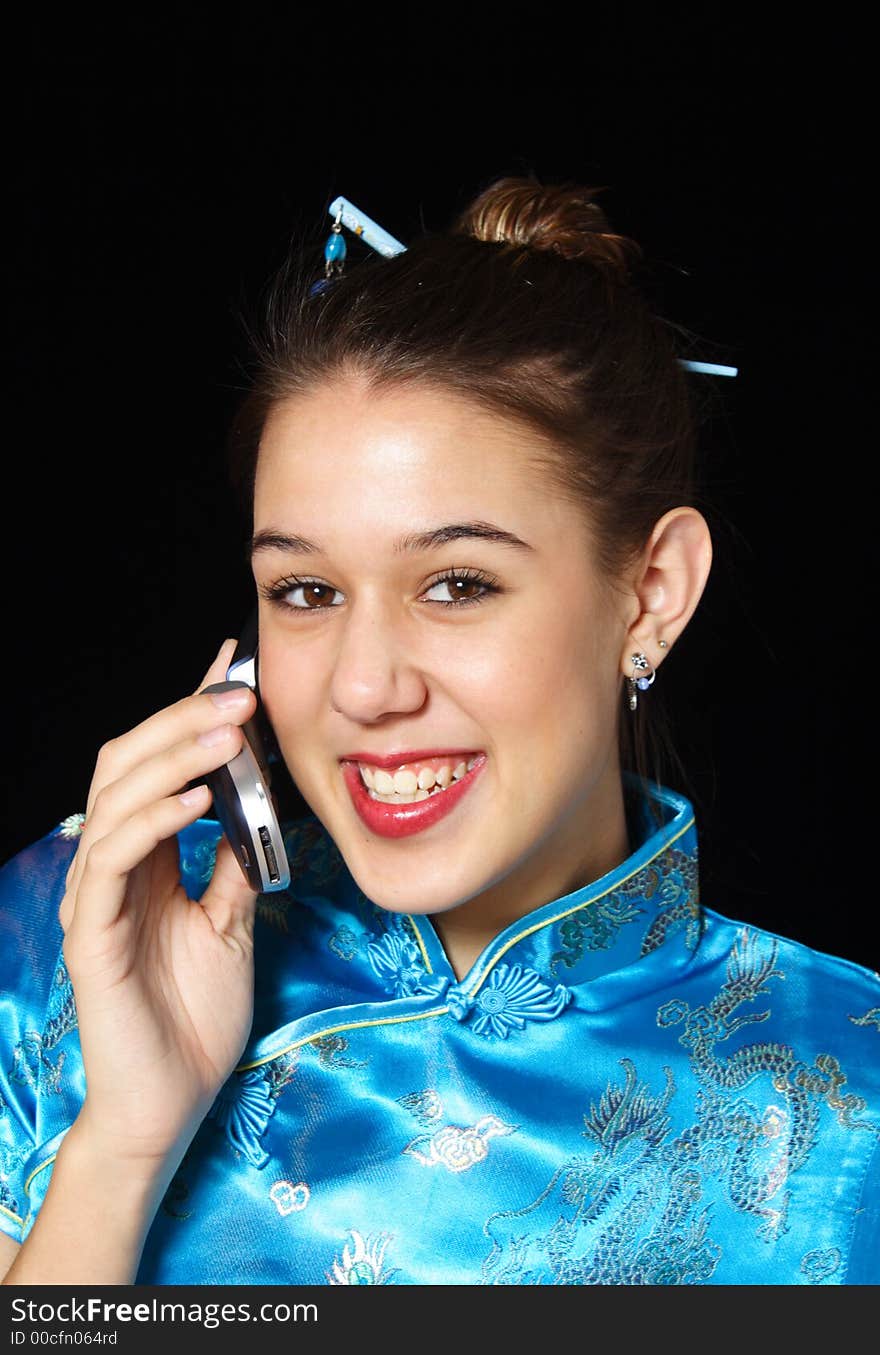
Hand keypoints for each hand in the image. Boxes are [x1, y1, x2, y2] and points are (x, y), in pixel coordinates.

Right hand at [58, 639, 262, 1178]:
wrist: (171, 1100)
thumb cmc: (194, 1016)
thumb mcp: (230, 923)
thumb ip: (234, 865)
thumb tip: (260, 807)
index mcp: (144, 859)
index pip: (158, 767)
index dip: (187, 715)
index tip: (232, 671)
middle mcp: (112, 867)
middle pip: (128, 765)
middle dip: (183, 721)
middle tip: (239, 693)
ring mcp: (97, 897)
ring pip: (116, 799)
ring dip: (174, 757)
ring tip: (227, 732)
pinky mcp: (94, 934)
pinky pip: (113, 860)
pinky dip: (154, 820)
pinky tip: (198, 799)